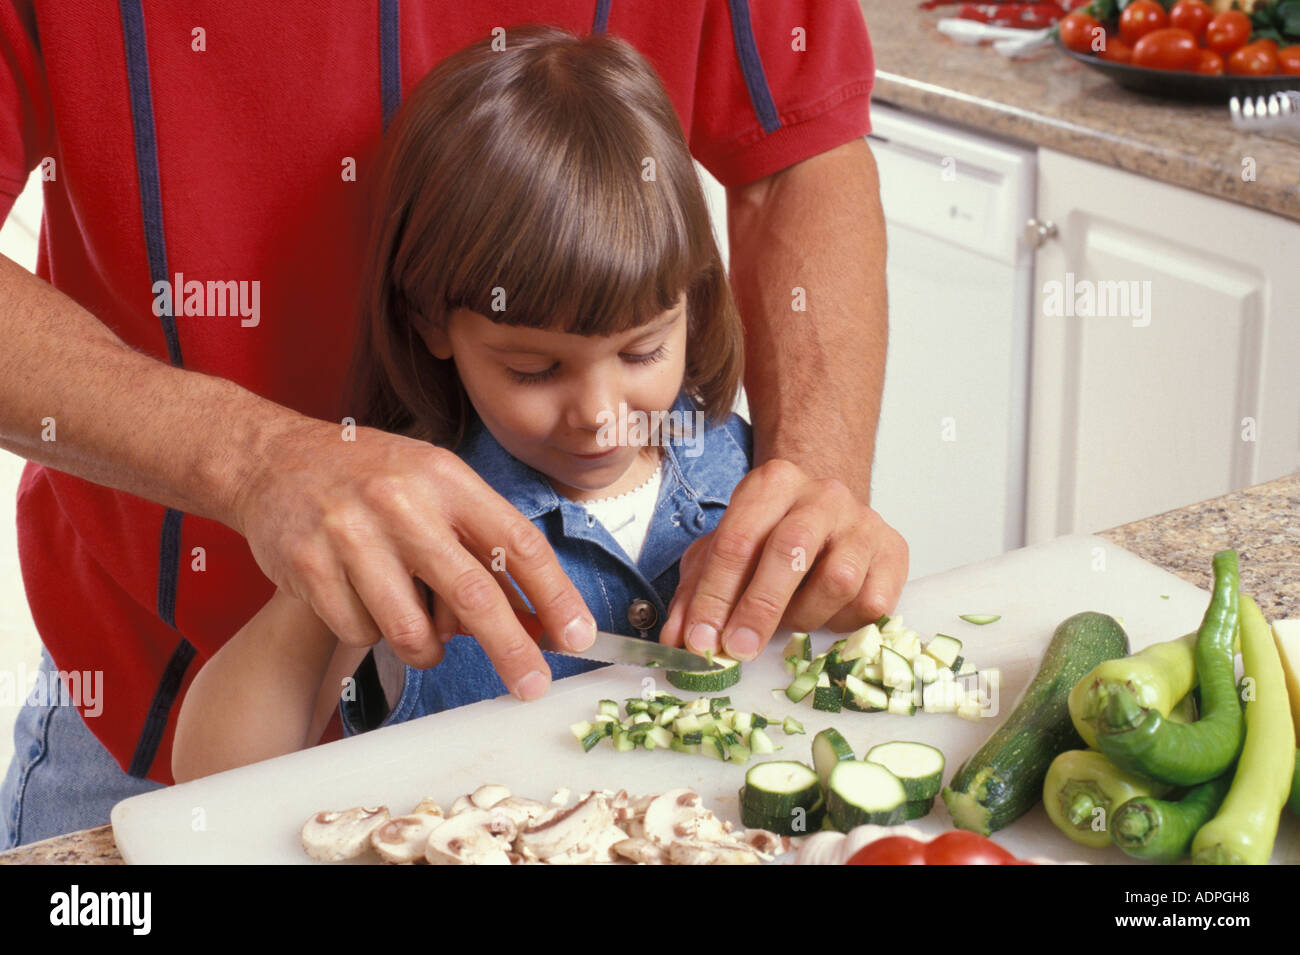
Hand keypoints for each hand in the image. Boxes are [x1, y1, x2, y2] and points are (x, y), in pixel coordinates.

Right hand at [229, 417, 595, 699]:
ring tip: (422, 630)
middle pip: (473, 594)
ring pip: (412, 631)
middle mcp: (401, 504)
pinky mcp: (309, 567)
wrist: (273, 460)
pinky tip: (366, 600)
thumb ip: (482, 546)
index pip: (517, 543)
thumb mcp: (436, 487)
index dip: (555, 595)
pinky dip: (374, 633)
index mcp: (446, 479)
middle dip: (512, 649)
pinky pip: (361, 634)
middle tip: (533, 684)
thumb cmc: (371, 479)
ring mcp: (351, 536)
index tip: (578, 637)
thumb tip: (536, 621)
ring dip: (428, 648)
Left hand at [658, 458, 907, 660]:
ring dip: (804, 616)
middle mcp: (821, 495)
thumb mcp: (724, 552)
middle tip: (738, 649)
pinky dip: (843, 621)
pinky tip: (826, 615)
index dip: (715, 596)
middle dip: (759, 609)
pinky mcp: (894, 551)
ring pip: (837, 580)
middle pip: (789, 552)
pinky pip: (871, 602)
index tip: (701, 641)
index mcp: (771, 485)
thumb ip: (696, 594)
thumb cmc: (772, 536)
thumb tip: (679, 642)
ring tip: (789, 622)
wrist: (830, 513)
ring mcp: (862, 522)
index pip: (736, 541)